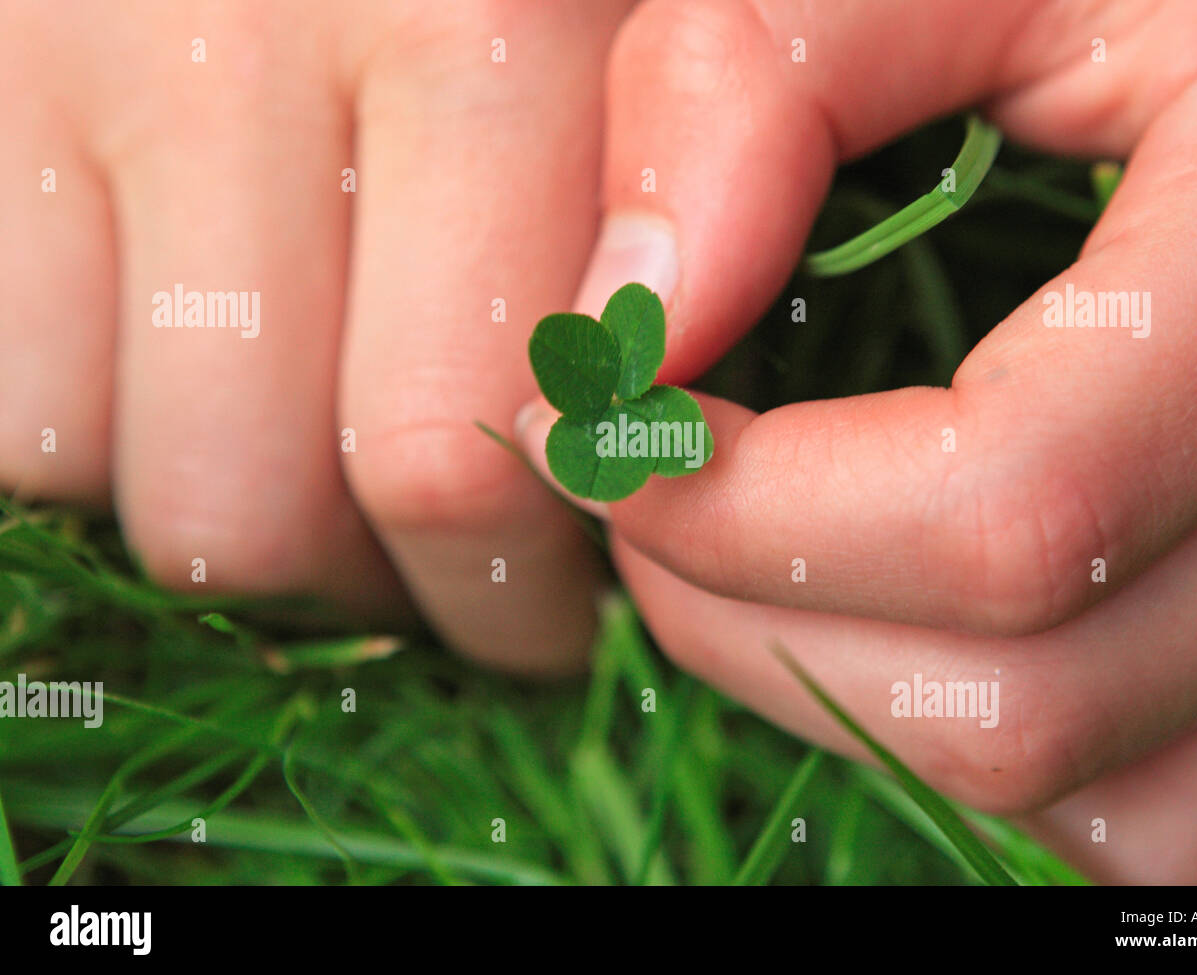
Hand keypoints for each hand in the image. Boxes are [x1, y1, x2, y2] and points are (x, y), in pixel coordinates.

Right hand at [1, 0, 633, 672]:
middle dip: (366, 595)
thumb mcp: (670, 9)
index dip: (508, 596)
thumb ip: (690, 193)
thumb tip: (618, 435)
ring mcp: (58, 61)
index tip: (550, 621)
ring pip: (87, 460)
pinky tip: (190, 394)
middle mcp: (240, 47)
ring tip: (322, 484)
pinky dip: (81, 434)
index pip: (457, 455)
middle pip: (255, 504)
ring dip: (227, 520)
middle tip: (440, 582)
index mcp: (482, 33)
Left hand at [519, 0, 1196, 879]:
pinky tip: (886, 611)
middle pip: (1023, 696)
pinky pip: (1152, 822)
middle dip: (758, 622)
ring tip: (748, 550)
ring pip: (1085, 793)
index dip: (746, 512)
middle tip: (645, 495)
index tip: (595, 433)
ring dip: (849, 699)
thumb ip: (755, 77)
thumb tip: (630, 325)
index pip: (1007, 506)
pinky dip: (978, 755)